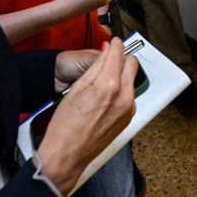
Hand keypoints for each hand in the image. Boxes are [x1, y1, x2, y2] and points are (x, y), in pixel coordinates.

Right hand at [36, 39, 137, 195]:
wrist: (68, 154)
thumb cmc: (65, 125)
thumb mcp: (76, 88)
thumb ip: (95, 67)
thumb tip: (106, 52)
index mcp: (108, 84)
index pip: (118, 53)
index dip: (115, 44)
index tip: (113, 42)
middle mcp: (123, 95)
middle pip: (131, 63)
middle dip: (121, 58)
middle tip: (109, 59)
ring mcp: (128, 108)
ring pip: (131, 79)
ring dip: (121, 75)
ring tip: (102, 82)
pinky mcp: (129, 117)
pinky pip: (129, 95)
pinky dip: (121, 91)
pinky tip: (105, 98)